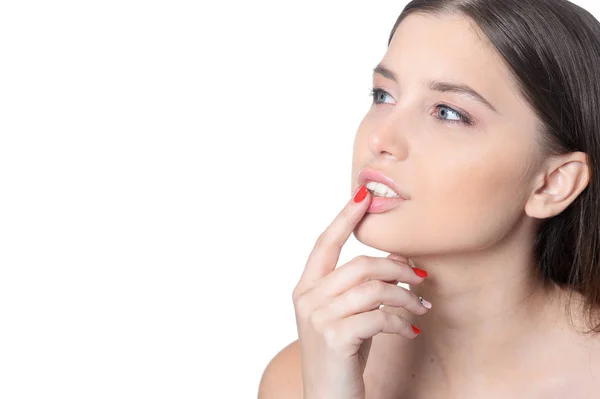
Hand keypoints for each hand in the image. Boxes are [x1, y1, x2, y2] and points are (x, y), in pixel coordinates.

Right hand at [292, 184, 430, 398]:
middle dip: (395, 268)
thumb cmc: (342, 354)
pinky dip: (401, 321)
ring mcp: (319, 318)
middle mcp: (307, 298)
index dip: (344, 217)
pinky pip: (380, 316)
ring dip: (405, 297)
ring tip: (419, 308)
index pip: (325, 243)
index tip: (364, 194)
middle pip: (359, 265)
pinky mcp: (336, 338)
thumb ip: (361, 286)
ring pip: (373, 289)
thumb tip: (396, 259)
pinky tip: (410, 330)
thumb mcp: (348, 314)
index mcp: (306, 288)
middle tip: (418, 277)